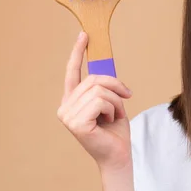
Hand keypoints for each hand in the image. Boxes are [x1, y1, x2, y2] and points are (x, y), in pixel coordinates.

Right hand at [57, 31, 132, 170]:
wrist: (118, 154)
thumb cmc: (115, 130)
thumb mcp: (111, 102)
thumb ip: (104, 87)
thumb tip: (105, 69)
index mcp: (72, 100)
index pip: (72, 72)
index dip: (77, 52)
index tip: (84, 35)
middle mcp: (65, 106)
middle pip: (94, 79)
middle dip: (116, 87)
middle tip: (125, 98)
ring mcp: (67, 115)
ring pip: (100, 90)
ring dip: (116, 102)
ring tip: (115, 116)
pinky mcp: (76, 122)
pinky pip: (101, 101)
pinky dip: (113, 109)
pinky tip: (110, 122)